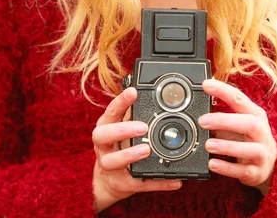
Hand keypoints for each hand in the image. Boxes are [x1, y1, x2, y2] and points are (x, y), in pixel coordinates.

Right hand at [92, 86, 182, 212]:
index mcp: (105, 127)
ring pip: (112, 161)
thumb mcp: (121, 127)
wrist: (107, 181)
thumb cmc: (117, 146)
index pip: (110, 111)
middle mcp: (103, 146)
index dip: (120, 101)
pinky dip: (156, 183)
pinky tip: (174, 180)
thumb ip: (132, 113)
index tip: (134, 91)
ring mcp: (108, 166)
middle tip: (143, 126)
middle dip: (122, 130)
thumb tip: (153, 95)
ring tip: (147, 149)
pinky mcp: (120, 184)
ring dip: (129, 155)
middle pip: (102, 135)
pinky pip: (138, 184)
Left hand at [198, 79, 276, 195]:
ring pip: (250, 149)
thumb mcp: (237, 124)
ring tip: (207, 145)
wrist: (267, 167)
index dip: (223, 91)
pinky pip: (244, 171)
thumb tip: (197, 110)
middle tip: (202, 121)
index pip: (240, 99)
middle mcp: (262, 132)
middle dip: (225, 121)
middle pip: (249, 123)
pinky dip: (227, 168)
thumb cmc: (248, 139)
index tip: (206, 85)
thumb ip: (220, 117)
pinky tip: (213, 164)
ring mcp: (262, 153)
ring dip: (227, 146)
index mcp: (256, 115)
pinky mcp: (258, 172)